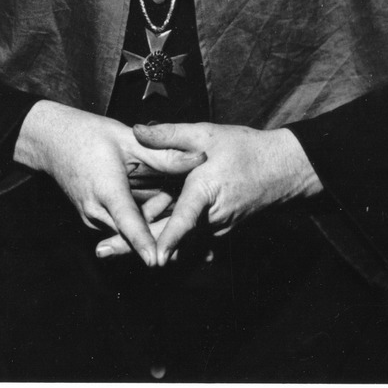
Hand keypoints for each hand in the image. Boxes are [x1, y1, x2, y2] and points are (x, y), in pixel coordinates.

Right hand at [13, 101, 205, 265]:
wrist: (52, 142)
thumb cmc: (89, 135)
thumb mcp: (128, 138)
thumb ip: (164, 154)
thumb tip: (199, 159)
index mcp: (106, 190)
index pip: (127, 222)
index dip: (142, 242)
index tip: (155, 261)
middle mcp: (96, 211)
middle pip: (133, 232)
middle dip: (160, 226)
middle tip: (183, 214)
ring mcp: (92, 218)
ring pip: (127, 231)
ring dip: (150, 221)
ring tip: (168, 199)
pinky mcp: (93, 219)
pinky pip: (119, 226)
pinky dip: (137, 220)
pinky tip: (154, 202)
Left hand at [95, 122, 322, 263]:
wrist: (284, 170)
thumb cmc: (247, 149)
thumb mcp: (207, 133)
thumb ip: (170, 134)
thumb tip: (136, 130)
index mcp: (206, 191)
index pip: (185, 217)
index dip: (169, 237)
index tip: (154, 257)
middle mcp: (211, 216)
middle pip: (170, 237)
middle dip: (136, 246)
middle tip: (103, 252)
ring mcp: (216, 227)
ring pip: (179, 239)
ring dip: (149, 245)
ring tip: (112, 249)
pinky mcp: (218, 231)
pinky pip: (190, 238)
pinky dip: (169, 242)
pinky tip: (148, 247)